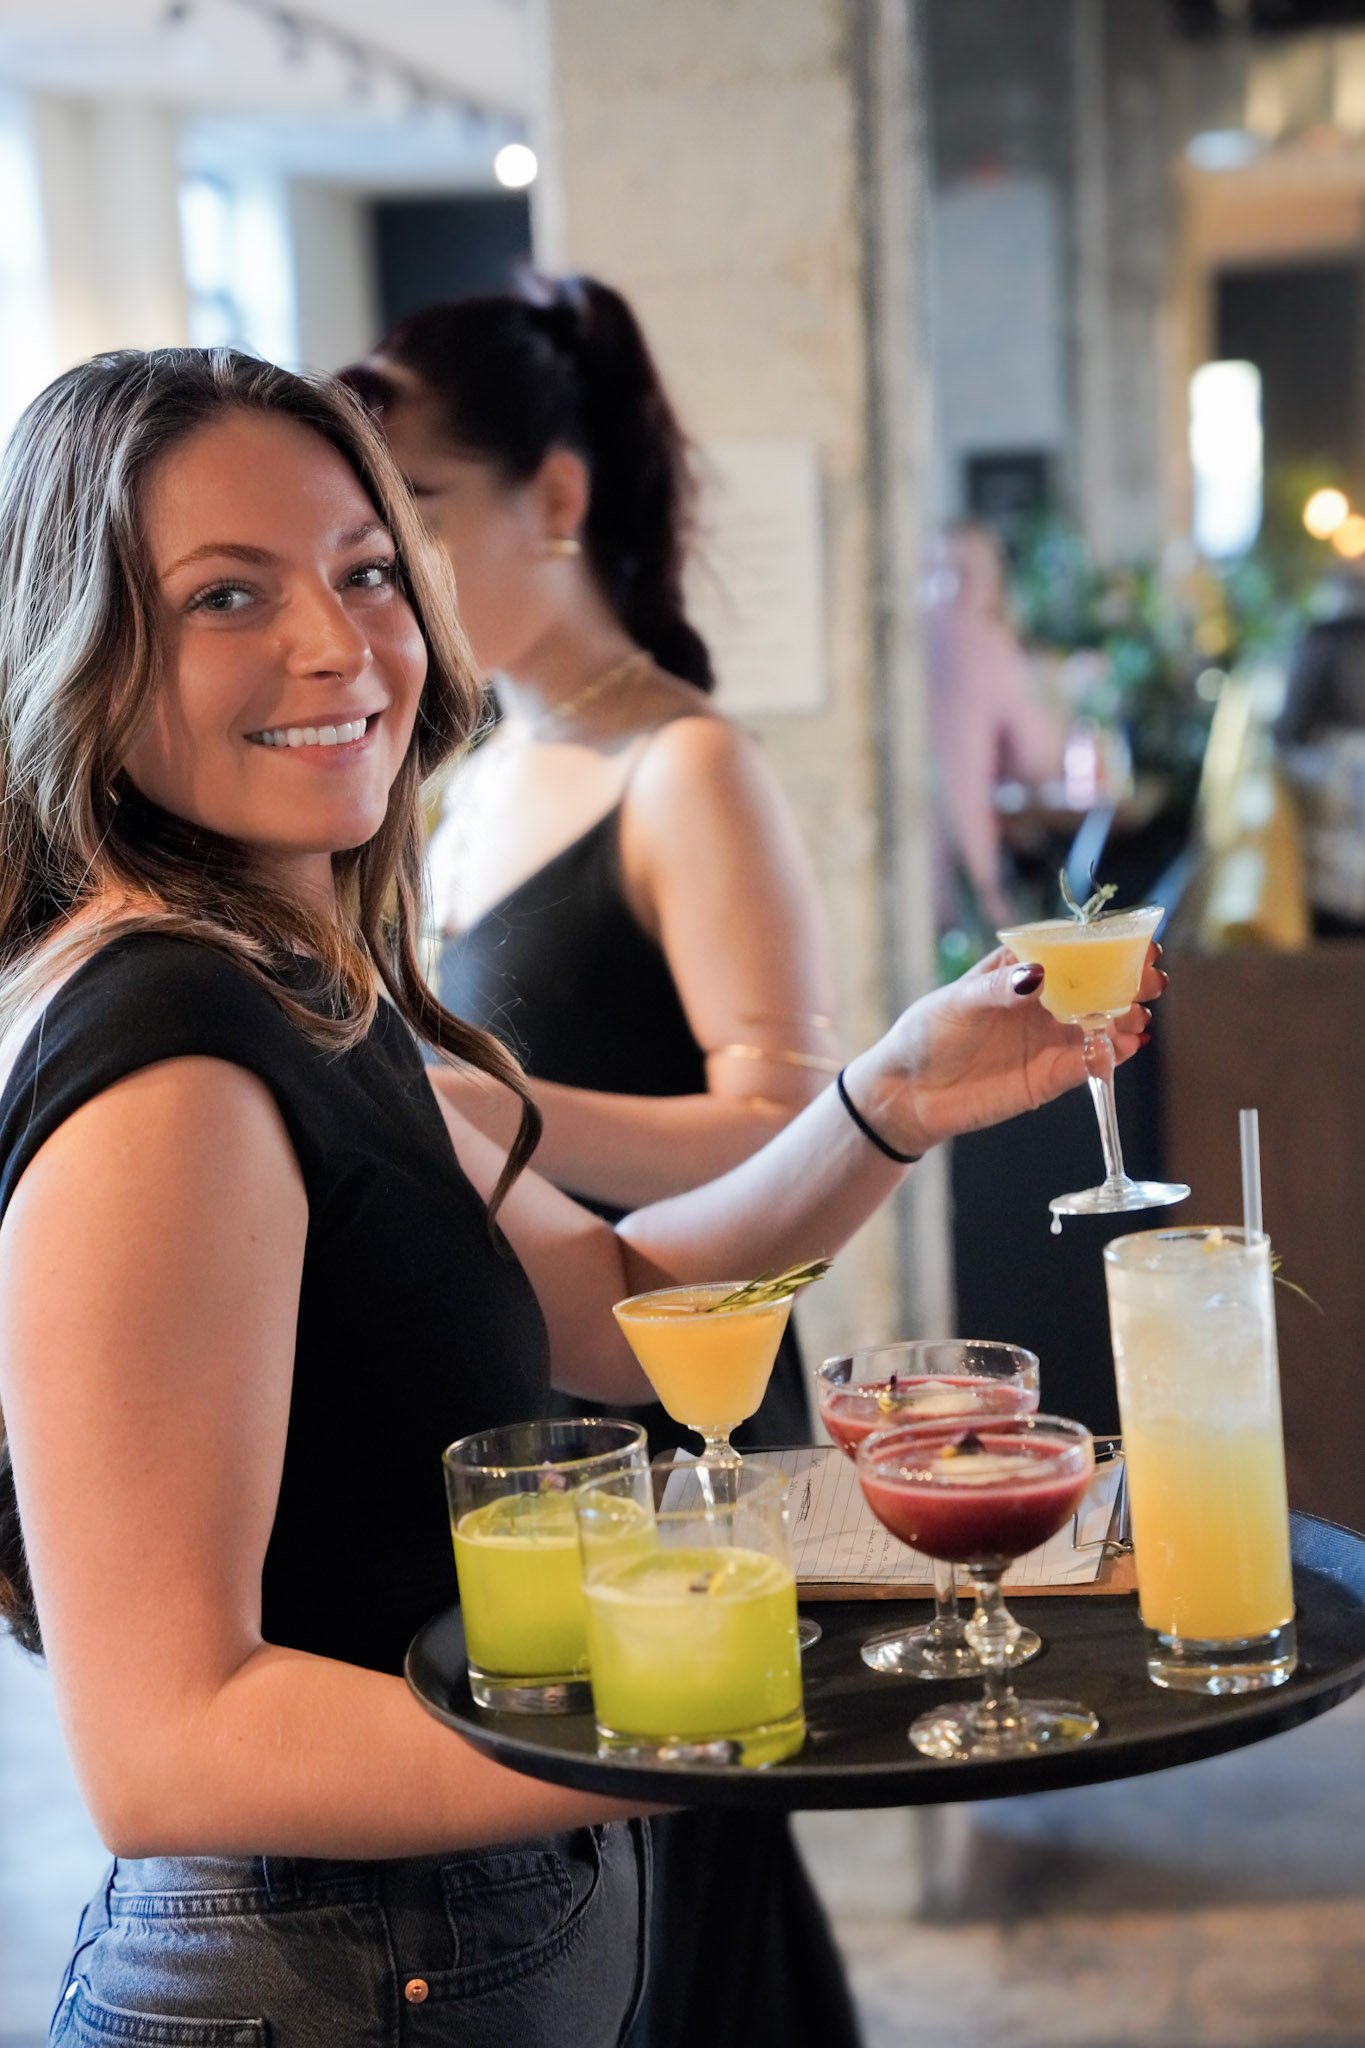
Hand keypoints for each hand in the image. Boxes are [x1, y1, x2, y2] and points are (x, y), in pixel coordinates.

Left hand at [861, 943, 1166, 1156]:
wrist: (908, 1095)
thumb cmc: (927, 1035)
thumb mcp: (957, 1003)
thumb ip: (999, 989)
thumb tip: (1039, 973)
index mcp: (1021, 971)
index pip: (1072, 951)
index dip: (1108, 946)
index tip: (1139, 944)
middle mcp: (1044, 1002)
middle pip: (1098, 986)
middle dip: (1129, 981)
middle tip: (1151, 982)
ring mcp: (1050, 1039)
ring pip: (1101, 1023)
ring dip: (1125, 1018)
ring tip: (1135, 1016)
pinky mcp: (1051, 1076)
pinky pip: (1090, 1062)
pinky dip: (1111, 1054)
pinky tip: (1126, 1046)